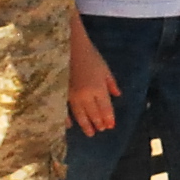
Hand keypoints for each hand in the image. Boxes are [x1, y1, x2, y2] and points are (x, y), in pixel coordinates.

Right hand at [67, 21, 119, 135]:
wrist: (69, 47)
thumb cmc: (90, 55)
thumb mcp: (104, 68)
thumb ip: (111, 83)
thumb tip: (118, 95)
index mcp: (98, 88)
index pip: (105, 108)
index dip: (108, 118)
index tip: (110, 126)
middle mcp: (86, 95)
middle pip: (94, 113)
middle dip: (99, 122)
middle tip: (101, 129)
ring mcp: (72, 96)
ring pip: (80, 115)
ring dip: (86, 125)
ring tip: (91, 133)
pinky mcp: (62, 93)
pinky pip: (65, 109)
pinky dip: (67, 119)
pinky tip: (70, 125)